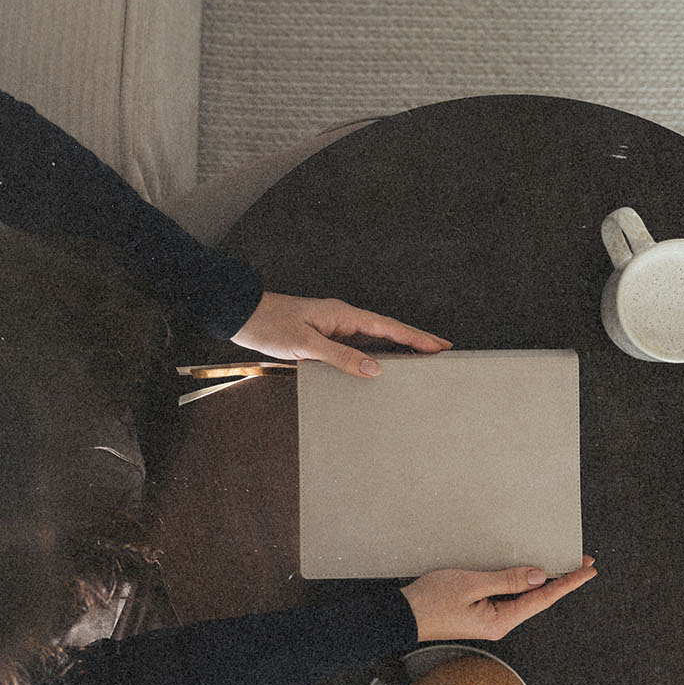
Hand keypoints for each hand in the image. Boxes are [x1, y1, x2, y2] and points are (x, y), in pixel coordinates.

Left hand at [230, 292, 451, 377]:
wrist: (241, 316)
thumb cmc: (270, 325)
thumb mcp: (306, 344)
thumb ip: (340, 357)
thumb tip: (375, 370)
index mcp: (343, 314)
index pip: (388, 327)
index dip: (416, 337)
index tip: (440, 346)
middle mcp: (342, 319)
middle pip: (387, 331)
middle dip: (415, 341)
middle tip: (441, 353)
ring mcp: (333, 328)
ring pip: (373, 340)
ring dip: (396, 350)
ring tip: (419, 363)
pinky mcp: (322, 337)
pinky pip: (356, 348)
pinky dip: (372, 357)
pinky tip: (377, 369)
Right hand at [400, 556, 596, 641]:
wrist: (401, 616)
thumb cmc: (430, 601)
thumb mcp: (472, 584)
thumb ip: (508, 580)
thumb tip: (541, 577)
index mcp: (501, 621)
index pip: (543, 599)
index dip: (567, 582)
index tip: (587, 569)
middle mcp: (500, 623)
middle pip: (538, 599)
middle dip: (561, 580)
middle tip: (581, 560)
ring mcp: (490, 618)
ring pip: (524, 597)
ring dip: (543, 580)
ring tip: (561, 563)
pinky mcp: (480, 612)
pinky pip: (509, 595)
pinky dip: (523, 582)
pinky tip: (529, 571)